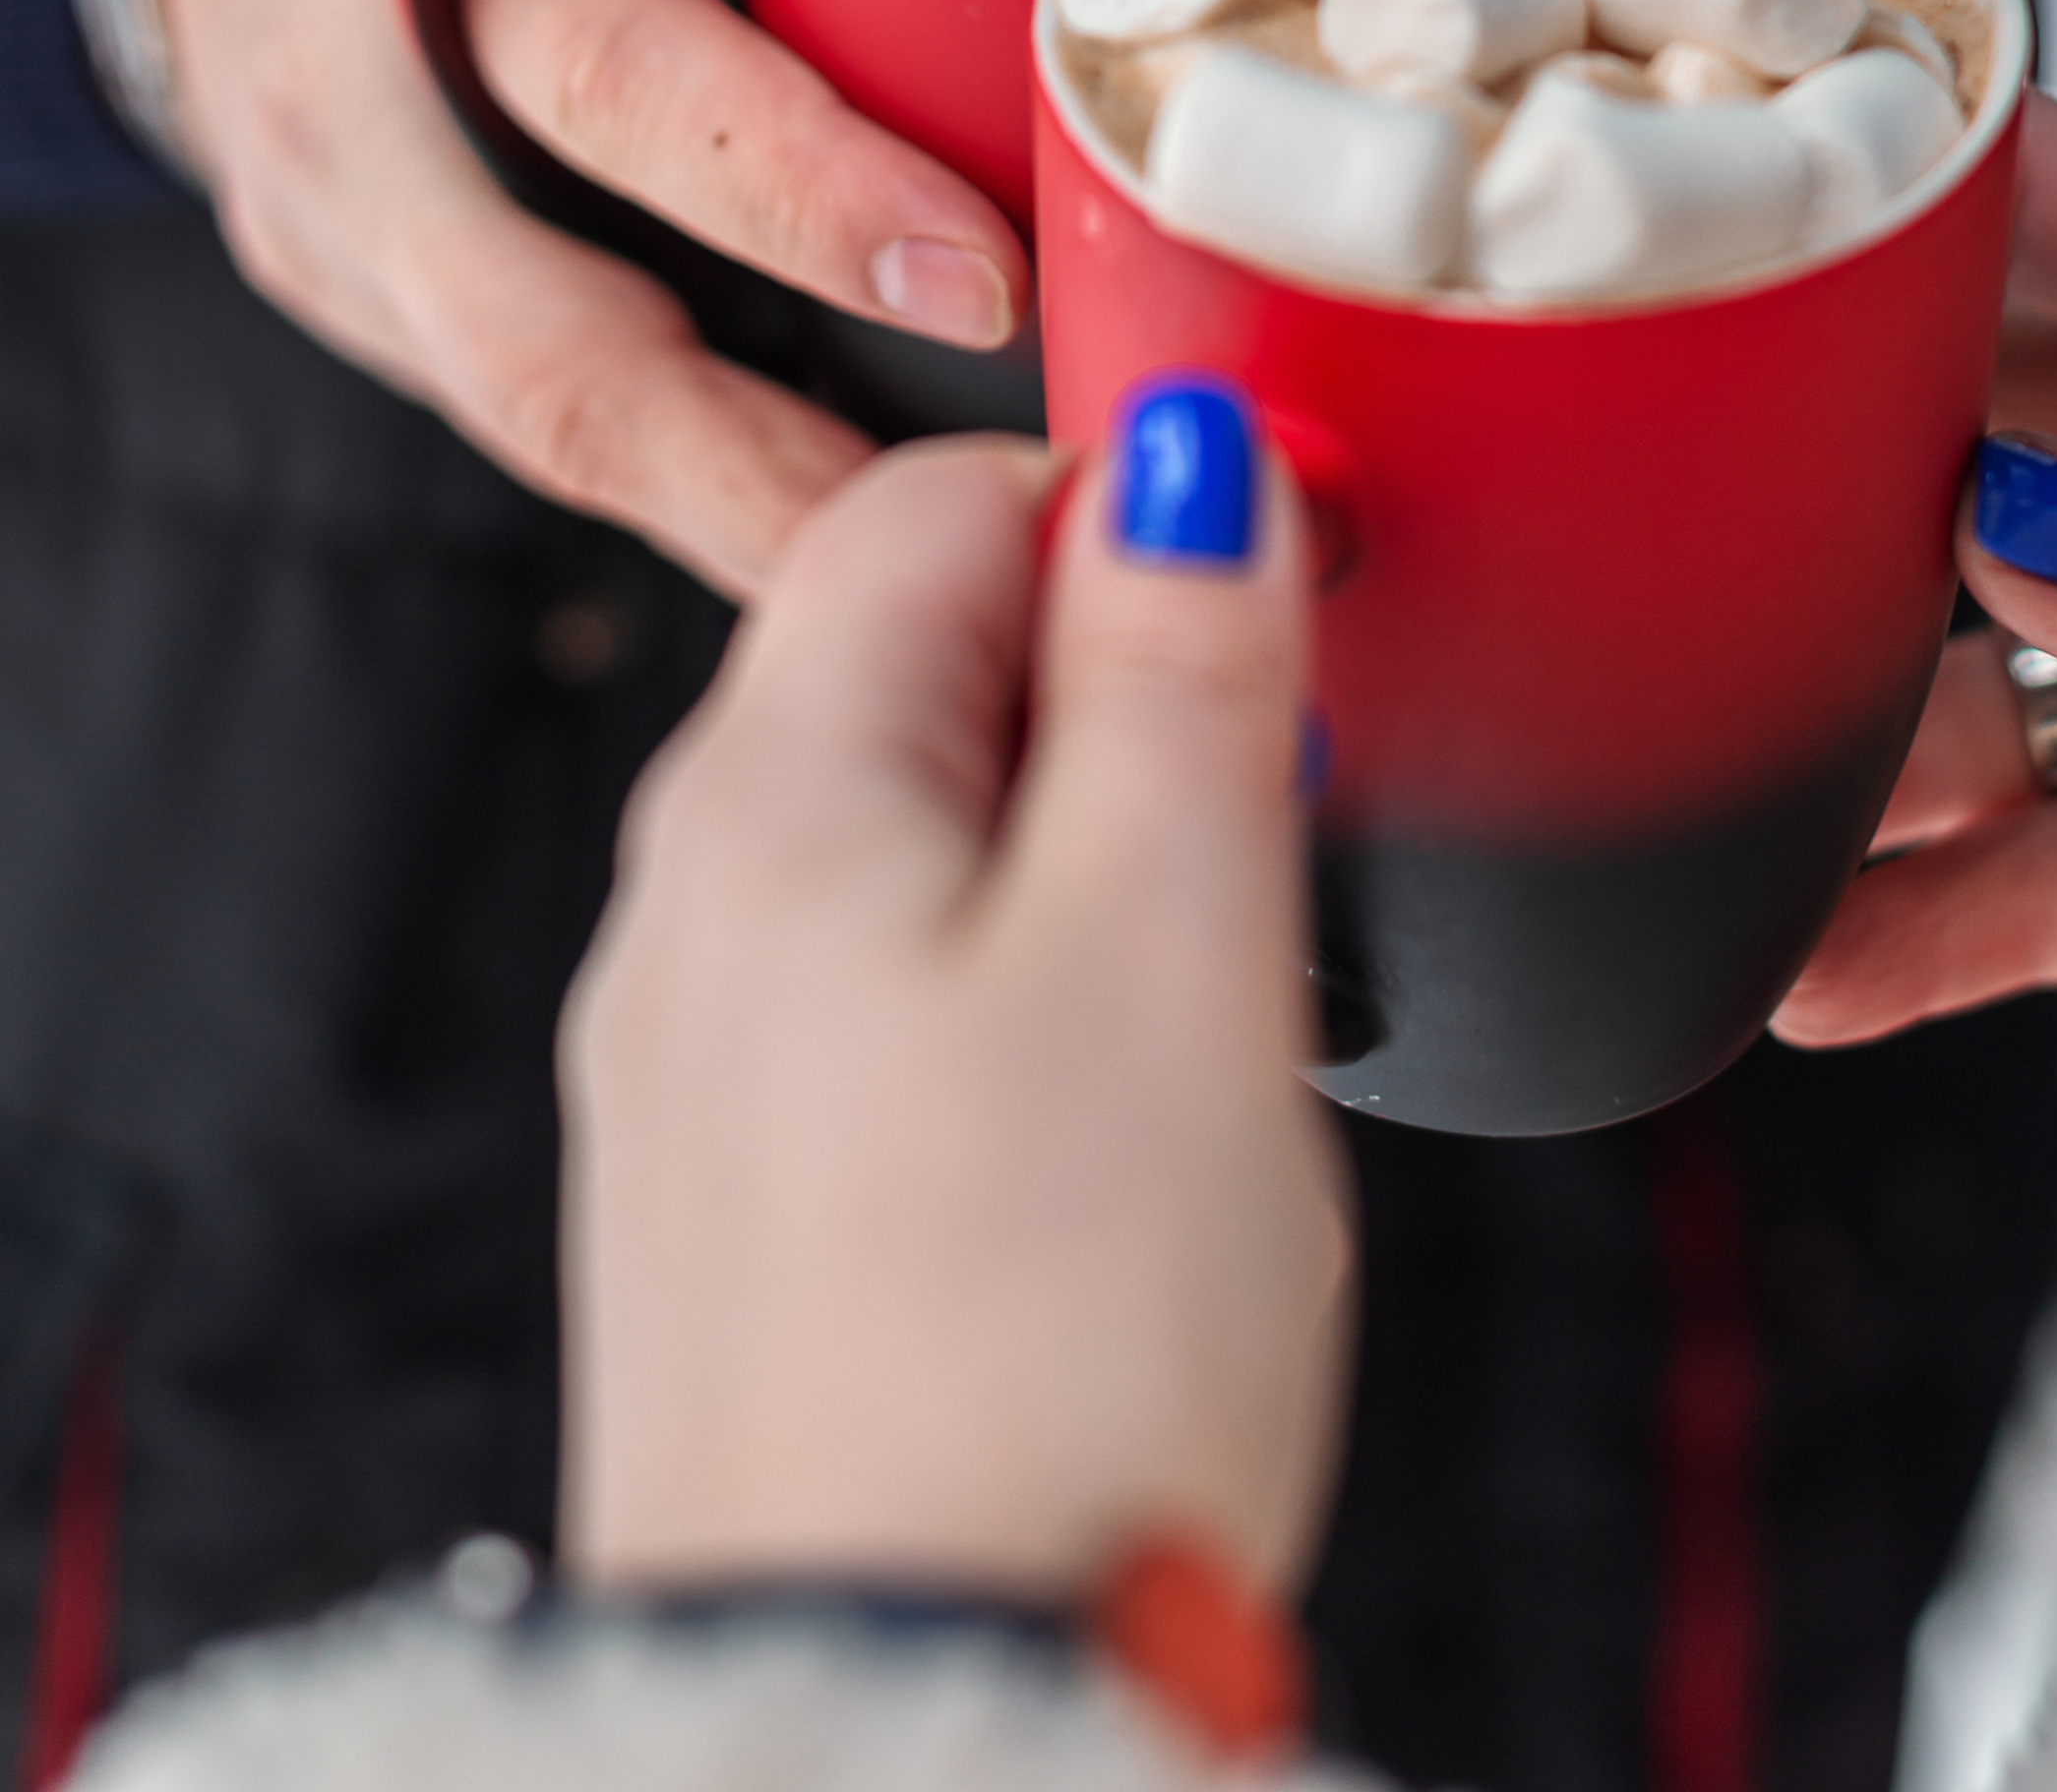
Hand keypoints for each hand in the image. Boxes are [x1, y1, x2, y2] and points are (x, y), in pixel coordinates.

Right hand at [160, 0, 1030, 598]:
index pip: (620, 70)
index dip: (806, 190)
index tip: (991, 287)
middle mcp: (360, 106)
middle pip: (554, 349)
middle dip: (775, 471)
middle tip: (983, 535)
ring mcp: (337, 247)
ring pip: (548, 430)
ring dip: (754, 523)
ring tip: (951, 587)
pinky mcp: (358, 323)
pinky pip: (539, 427)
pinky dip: (696, 488)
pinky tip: (840, 537)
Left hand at [561, 396, 1348, 1600]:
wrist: (899, 1719)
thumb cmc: (1034, 1353)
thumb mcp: (1167, 942)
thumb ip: (1180, 667)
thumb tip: (1192, 456)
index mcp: (772, 793)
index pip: (939, 500)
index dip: (1138, 501)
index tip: (1291, 582)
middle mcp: (698, 912)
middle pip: (934, 667)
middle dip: (1133, 707)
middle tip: (1275, 839)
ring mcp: (715, 1073)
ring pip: (940, 850)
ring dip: (1106, 875)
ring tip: (1219, 1021)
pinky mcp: (763, 1219)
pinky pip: (917, 1021)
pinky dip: (1046, 1024)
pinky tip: (1129, 1154)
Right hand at [1776, 93, 2056, 1085]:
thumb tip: (2020, 518)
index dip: (1913, 169)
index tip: (1734, 166)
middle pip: (1955, 428)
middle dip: (1812, 458)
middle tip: (1662, 483)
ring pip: (1943, 669)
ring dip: (1832, 728)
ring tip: (1715, 774)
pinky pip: (2004, 882)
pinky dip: (1903, 927)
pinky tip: (1802, 959)